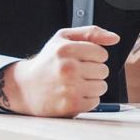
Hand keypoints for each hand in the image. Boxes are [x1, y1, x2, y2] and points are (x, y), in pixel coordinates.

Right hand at [2, 26, 117, 116]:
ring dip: (92, 86)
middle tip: (76, 73)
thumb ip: (91, 33)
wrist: (24, 88)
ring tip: (74, 84)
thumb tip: (115, 38)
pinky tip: (73, 95)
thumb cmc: (48, 61)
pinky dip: (87, 99)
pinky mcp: (71, 105)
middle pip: (103, 71)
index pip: (102, 54)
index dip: (94, 57)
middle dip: (93, 72)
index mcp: (66, 49)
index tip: (81, 60)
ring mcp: (69, 88)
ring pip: (102, 86)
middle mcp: (67, 68)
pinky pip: (95, 101)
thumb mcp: (64, 39)